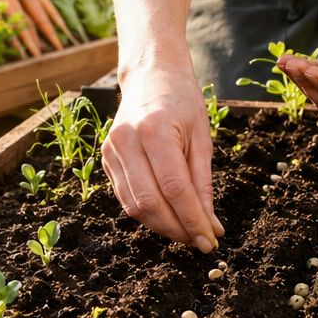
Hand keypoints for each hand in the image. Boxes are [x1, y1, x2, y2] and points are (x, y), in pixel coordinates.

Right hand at [101, 67, 224, 251]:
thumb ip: (203, 184)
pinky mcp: (106, 159)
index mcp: (154, 130)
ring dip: (163, 227)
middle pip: (150, 203)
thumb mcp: (202, 139)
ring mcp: (111, 150)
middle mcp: (126, 141)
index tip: (210, 241)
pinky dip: (149, 214)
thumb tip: (211, 227)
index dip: (193, 220)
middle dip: (177, 229)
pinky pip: (126, 198)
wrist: (151, 76)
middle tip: (200, 241)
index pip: (175, 189)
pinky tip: (169, 217)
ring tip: (187, 232)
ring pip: (134, 206)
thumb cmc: (182, 103)